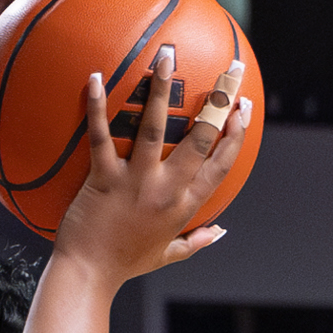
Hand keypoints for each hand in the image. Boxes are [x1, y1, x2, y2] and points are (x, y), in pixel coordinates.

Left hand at [53, 52, 250, 285]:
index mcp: (185, 206)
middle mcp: (166, 190)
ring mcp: (136, 182)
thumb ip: (197, 241)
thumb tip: (222, 230)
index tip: (245, 107)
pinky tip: (94, 78)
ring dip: (162, 91)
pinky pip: (100, 137)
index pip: (221, 164)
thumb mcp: (167, 255)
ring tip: (166, 58)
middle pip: (201, 140)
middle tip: (231, 71)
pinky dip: (96, 107)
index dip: (237, 135)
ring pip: (156, 130)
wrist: (87, 275)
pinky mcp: (102, 178)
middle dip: (219, 103)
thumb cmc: (124, 263)